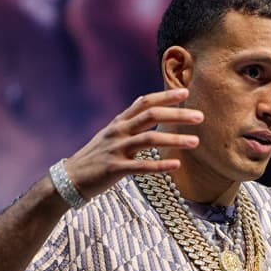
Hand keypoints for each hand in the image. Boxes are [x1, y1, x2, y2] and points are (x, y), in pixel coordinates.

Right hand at [61, 88, 201, 200]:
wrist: (70, 178)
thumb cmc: (96, 157)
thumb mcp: (111, 135)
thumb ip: (129, 122)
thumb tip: (146, 107)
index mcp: (119, 122)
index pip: (144, 102)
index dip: (165, 96)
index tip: (185, 92)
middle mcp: (118, 132)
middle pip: (151, 116)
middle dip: (177, 115)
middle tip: (200, 116)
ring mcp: (116, 149)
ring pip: (149, 139)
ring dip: (174, 140)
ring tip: (196, 142)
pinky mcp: (115, 169)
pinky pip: (141, 166)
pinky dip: (160, 166)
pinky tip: (176, 165)